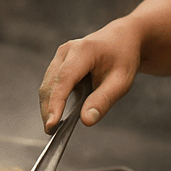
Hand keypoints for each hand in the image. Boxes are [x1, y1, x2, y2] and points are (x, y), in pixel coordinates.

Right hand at [38, 18, 143, 132]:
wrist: (122, 38)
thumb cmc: (123, 58)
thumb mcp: (121, 81)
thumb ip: (104, 100)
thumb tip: (86, 120)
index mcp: (83, 51)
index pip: (64, 80)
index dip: (56, 103)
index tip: (52, 124)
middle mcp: (67, 50)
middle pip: (50, 84)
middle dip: (48, 109)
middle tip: (52, 132)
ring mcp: (60, 55)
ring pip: (47, 84)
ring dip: (48, 105)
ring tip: (54, 126)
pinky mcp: (59, 61)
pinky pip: (51, 83)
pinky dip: (52, 99)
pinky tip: (58, 113)